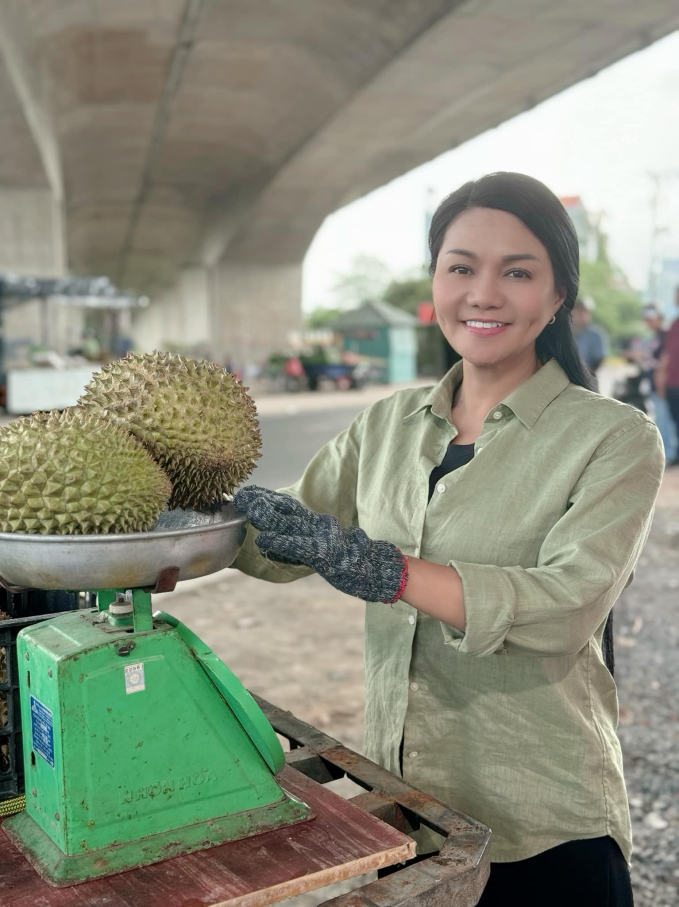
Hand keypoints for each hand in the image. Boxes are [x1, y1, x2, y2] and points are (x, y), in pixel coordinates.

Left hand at [233, 485, 407, 603]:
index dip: (267, 498)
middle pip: (285, 509)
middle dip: (261, 502)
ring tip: (247, 509)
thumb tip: (277, 538)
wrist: (379, 568)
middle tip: (240, 496)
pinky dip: (280, 541)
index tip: (248, 492)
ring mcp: (321, 538)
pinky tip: (263, 539)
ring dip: (266, 516)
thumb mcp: (324, 548)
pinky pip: (298, 546)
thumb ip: (304, 542)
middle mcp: (318, 525)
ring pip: (289, 523)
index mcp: (317, 523)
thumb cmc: (352, 561)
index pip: (288, 506)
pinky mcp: (324, 553)